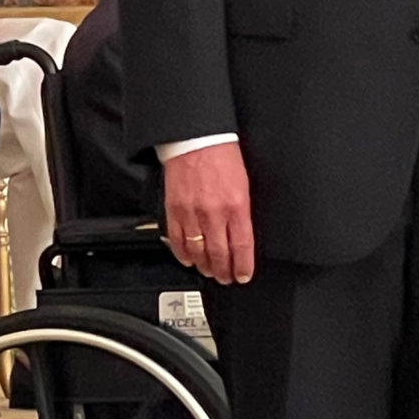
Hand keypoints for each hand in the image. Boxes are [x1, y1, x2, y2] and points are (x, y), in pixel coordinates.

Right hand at [162, 142, 254, 284]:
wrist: (196, 140)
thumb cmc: (223, 156)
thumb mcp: (244, 183)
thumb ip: (242, 210)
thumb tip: (244, 233)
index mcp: (236, 205)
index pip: (242, 245)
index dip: (243, 265)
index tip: (244, 275)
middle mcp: (214, 213)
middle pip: (220, 254)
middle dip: (224, 271)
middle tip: (227, 279)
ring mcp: (192, 215)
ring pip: (198, 252)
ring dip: (205, 266)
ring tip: (210, 272)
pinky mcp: (174, 212)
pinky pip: (177, 241)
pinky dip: (182, 254)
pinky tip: (188, 260)